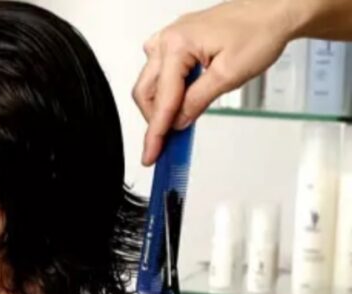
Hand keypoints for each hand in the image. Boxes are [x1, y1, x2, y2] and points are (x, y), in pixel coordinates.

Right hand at [134, 0, 294, 165]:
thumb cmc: (259, 32)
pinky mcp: (174, 41)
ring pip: (148, 82)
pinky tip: (178, 102)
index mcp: (177, 45)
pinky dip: (164, 91)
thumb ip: (197, 101)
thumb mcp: (230, 75)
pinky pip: (157, 71)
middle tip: (164, 144)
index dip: (156, 131)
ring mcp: (168, 39)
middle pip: (145, 91)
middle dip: (154, 120)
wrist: (273, 12)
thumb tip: (178, 122)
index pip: (162, 99)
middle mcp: (166, 40)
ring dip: (158, 106)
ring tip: (176, 124)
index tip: (151, 154)